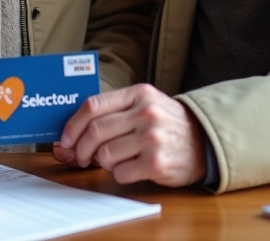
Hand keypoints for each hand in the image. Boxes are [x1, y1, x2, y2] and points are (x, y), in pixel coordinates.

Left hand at [55, 84, 207, 187]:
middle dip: (81, 149)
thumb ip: (113, 112)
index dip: (72, 125)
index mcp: (139, 94)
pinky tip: (131, 169)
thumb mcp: (145, 105)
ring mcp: (152, 138)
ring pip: (105, 155)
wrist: (204, 142)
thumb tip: (70, 137)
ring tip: (114, 161)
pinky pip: (121, 173)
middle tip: (80, 157)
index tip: (66, 139)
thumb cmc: (166, 125)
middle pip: (95, 132)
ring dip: (103, 163)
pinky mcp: (157, 163)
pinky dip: (119, 174)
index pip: (93, 106)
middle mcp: (146, 113)